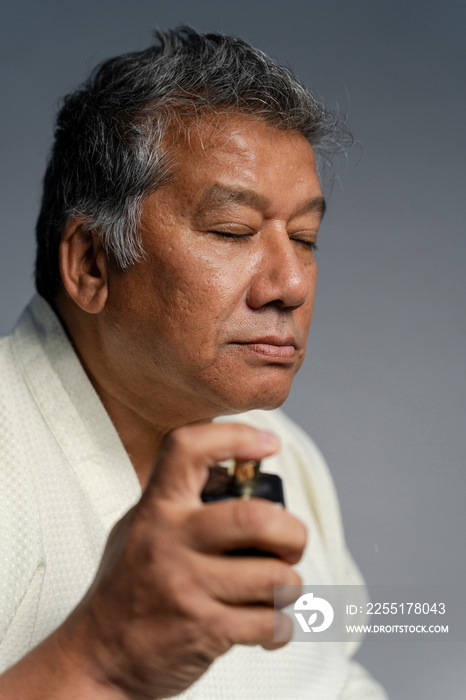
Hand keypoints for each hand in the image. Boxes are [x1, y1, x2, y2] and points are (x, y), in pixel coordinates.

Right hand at [2, 422, 305, 699]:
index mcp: (157, 508)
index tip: (269, 443)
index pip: (190, 448)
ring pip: (275, 577)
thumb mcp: (141, 527)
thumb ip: (180, 499)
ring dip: (290, 586)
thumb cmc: (129, 585)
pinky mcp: (203, 631)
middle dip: (293, 532)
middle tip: (292, 543)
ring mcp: (186, 588)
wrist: (99, 656)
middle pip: (256, 518)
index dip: (235, 435)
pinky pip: (270, 624)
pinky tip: (267, 625)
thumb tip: (238, 468)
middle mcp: (170, 542)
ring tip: (276, 590)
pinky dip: (281, 627)